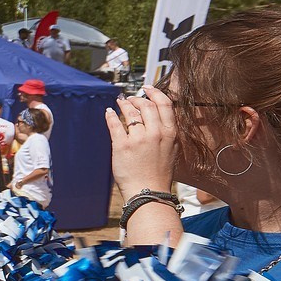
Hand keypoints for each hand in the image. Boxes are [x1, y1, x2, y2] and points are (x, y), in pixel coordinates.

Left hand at [104, 83, 179, 199]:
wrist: (149, 191)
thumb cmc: (159, 173)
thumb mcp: (171, 149)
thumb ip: (166, 132)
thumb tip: (158, 117)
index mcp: (170, 133)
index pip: (165, 104)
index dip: (155, 93)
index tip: (148, 88)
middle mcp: (156, 133)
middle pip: (146, 105)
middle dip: (137, 98)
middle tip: (131, 98)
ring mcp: (138, 139)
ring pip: (130, 112)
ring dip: (124, 104)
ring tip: (120, 102)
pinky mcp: (122, 146)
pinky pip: (115, 124)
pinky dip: (111, 115)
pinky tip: (109, 112)